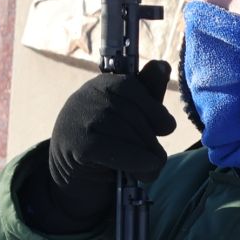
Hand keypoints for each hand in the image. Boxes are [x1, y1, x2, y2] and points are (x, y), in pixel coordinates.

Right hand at [16, 61, 174, 234]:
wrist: (71, 174)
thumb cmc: (107, 141)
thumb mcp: (129, 116)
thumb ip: (146, 94)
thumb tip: (163, 65)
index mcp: (101, 83)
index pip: (131, 87)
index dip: (154, 109)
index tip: (167, 128)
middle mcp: (86, 96)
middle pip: (130, 113)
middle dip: (150, 139)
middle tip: (159, 158)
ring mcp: (78, 119)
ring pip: (125, 133)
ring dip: (146, 155)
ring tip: (152, 169)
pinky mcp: (76, 144)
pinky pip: (114, 150)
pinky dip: (135, 162)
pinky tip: (145, 172)